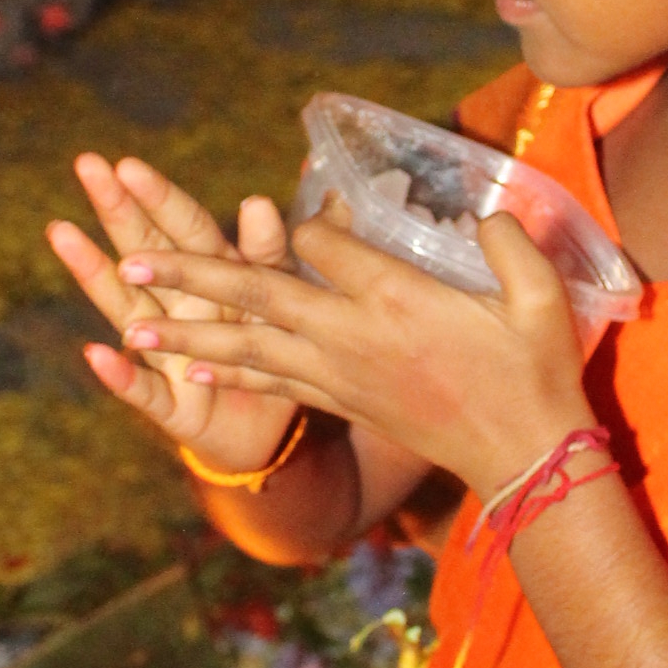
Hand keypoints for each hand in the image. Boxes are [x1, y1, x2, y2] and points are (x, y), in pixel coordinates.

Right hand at [46, 152, 298, 474]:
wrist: (272, 431)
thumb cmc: (270, 351)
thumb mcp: (282, 298)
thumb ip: (280, 252)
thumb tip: (301, 196)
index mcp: (214, 275)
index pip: (185, 227)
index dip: (160, 197)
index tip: (129, 163)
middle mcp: (179, 306)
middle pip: (145, 251)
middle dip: (116, 210)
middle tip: (87, 166)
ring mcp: (166, 353)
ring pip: (128, 308)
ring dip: (94, 273)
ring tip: (62, 233)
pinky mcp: (170, 405)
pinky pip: (144, 390)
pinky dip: (122, 375)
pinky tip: (98, 354)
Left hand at [112, 199, 592, 501]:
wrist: (526, 459)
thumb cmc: (536, 371)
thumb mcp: (540, 296)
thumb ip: (509, 243)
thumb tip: (485, 210)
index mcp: (394, 297)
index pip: (320, 244)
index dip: (304, 220)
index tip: (308, 208)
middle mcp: (352, 334)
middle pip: (257, 294)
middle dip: (190, 276)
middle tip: (127, 262)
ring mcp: (339, 374)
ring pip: (248, 347)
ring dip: (187, 335)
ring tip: (130, 327)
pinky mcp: (341, 403)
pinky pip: (271, 385)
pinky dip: (227, 376)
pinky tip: (187, 373)